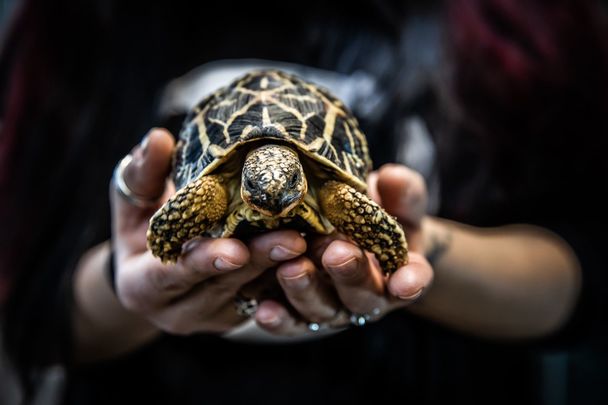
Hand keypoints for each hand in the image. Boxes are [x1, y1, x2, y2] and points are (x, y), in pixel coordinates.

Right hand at [111, 128, 305, 334]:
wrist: (151, 271)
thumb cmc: (141, 229)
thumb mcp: (132, 202)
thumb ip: (141, 175)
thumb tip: (156, 138)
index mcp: (144, 286)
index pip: (174, 275)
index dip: (204, 261)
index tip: (236, 249)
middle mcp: (180, 311)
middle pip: (224, 285)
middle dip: (260, 260)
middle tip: (295, 239)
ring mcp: (214, 317)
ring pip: (254, 293)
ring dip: (285, 269)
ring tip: (317, 242)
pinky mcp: (241, 314)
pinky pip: (270, 297)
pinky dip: (292, 275)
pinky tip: (319, 254)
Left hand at [253, 164, 432, 334]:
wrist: (345, 232)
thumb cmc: (376, 213)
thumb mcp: (394, 199)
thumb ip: (400, 191)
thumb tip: (392, 178)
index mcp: (397, 270)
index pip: (412, 278)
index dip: (411, 281)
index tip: (406, 281)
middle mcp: (366, 296)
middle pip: (362, 296)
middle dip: (349, 275)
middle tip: (336, 254)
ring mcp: (333, 307)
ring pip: (322, 309)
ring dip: (306, 292)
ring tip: (291, 270)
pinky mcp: (299, 313)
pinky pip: (290, 322)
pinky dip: (278, 319)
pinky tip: (264, 310)